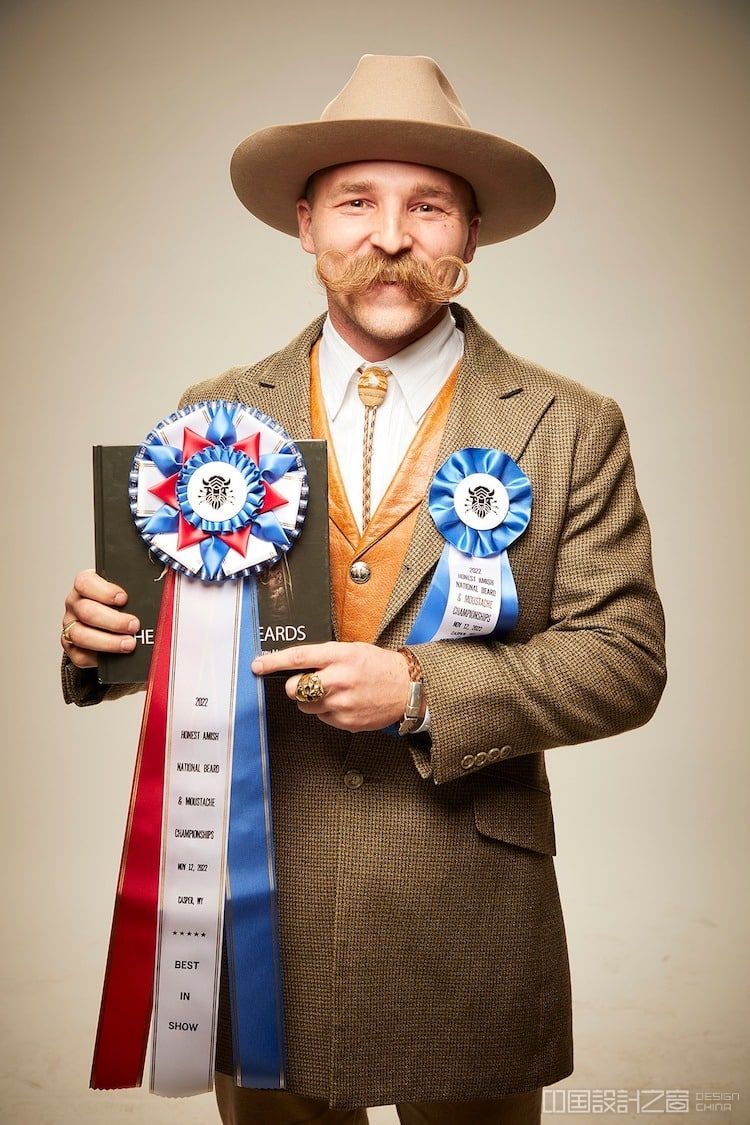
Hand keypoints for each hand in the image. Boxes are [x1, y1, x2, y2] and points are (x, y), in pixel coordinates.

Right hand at [61, 569, 140, 668]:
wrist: (109, 626)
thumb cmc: (119, 606)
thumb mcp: (123, 594)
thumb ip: (132, 594)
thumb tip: (150, 601)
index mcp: (85, 586)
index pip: (85, 583)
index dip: (105, 591)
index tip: (124, 598)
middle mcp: (75, 605)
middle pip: (86, 612)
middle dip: (114, 621)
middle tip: (134, 625)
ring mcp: (70, 627)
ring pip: (81, 635)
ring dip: (109, 641)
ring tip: (129, 643)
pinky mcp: (72, 648)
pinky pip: (81, 656)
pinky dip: (99, 658)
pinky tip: (116, 656)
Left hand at [251, 641, 421, 732]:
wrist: (408, 688)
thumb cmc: (379, 666)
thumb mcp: (353, 650)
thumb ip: (325, 656)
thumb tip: (296, 665)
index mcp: (340, 656)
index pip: (298, 658)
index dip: (273, 662)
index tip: (257, 665)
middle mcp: (339, 680)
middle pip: (294, 688)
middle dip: (294, 686)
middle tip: (305, 683)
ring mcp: (342, 704)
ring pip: (304, 705)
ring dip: (309, 700)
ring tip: (331, 693)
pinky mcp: (346, 722)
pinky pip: (321, 717)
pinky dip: (326, 711)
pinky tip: (343, 704)